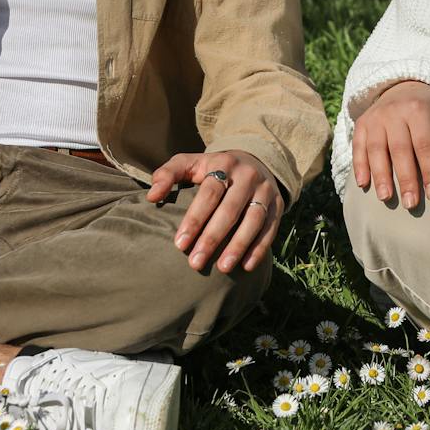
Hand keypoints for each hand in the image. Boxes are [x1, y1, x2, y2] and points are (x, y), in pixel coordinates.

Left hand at [146, 149, 281, 273]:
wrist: (254, 161)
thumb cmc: (212, 169)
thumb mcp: (190, 163)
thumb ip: (167, 174)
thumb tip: (152, 197)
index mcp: (223, 164)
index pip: (209, 193)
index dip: (194, 219)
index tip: (179, 244)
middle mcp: (247, 176)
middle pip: (230, 210)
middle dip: (212, 238)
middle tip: (195, 262)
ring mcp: (265, 190)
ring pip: (253, 220)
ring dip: (238, 246)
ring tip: (222, 268)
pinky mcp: (278, 205)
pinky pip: (271, 229)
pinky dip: (260, 248)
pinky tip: (246, 266)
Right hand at [351, 79, 429, 208]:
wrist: (401, 88)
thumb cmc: (429, 108)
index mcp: (418, 109)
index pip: (424, 144)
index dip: (429, 170)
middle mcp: (394, 112)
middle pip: (399, 150)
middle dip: (405, 179)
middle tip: (411, 204)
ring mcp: (375, 118)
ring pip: (376, 150)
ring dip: (380, 176)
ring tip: (386, 198)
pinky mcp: (361, 124)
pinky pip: (358, 146)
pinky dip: (359, 165)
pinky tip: (362, 184)